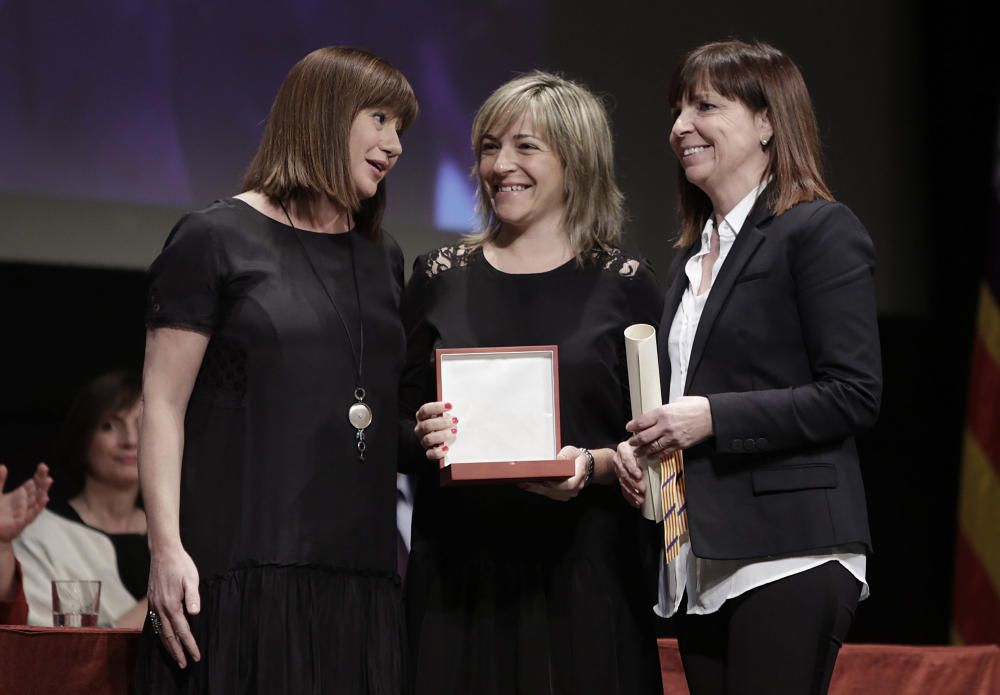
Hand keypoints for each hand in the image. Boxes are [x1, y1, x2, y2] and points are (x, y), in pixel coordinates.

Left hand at [0, 463, 51, 542]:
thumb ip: (0, 481)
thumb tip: (3, 466)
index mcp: (20, 496)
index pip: (33, 484)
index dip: (38, 475)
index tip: (42, 466)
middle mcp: (25, 503)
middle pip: (37, 489)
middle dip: (42, 479)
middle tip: (45, 468)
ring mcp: (25, 512)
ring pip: (37, 500)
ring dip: (43, 490)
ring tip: (48, 480)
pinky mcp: (21, 522)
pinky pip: (32, 513)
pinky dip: (39, 506)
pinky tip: (45, 499)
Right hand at [147, 544, 200, 667]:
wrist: (163, 552)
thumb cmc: (181, 564)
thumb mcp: (191, 578)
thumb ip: (193, 596)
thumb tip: (195, 613)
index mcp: (172, 605)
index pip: (182, 631)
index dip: (189, 645)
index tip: (195, 657)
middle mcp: (160, 608)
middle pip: (169, 636)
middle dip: (176, 651)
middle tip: (183, 664)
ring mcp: (154, 605)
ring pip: (161, 631)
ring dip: (168, 645)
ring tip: (175, 656)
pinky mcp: (152, 601)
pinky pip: (156, 623)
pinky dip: (161, 634)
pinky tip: (164, 637)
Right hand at [414, 401, 457, 459]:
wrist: (441, 440)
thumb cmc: (443, 425)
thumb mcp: (443, 416)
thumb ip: (446, 413)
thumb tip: (456, 409)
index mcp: (422, 417)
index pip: (425, 410)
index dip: (437, 407)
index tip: (450, 406)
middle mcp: (420, 429)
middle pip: (427, 425)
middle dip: (442, 422)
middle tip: (455, 420)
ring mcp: (423, 441)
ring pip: (428, 439)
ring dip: (442, 435)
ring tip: (454, 432)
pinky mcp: (429, 452)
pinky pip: (430, 454)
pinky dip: (439, 452)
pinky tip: (446, 448)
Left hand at [519, 446, 587, 501]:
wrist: (581, 464)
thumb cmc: (576, 457)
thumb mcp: (572, 452)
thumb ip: (565, 455)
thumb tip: (556, 459)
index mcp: (580, 476)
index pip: (569, 485)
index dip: (556, 485)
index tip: (545, 482)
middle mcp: (575, 488)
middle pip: (557, 491)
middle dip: (541, 488)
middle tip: (527, 483)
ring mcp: (568, 493)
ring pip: (552, 494)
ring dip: (538, 490)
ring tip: (524, 484)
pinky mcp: (561, 495)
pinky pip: (550, 494)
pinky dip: (539, 490)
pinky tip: (529, 486)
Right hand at [613, 441, 644, 508]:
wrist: (627, 451)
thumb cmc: (639, 447)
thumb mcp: (643, 444)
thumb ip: (648, 448)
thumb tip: (659, 453)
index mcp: (623, 449)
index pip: (626, 459)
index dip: (632, 468)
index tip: (639, 475)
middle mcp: (618, 460)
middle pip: (624, 473)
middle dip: (633, 483)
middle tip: (642, 489)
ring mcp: (618, 470)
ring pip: (623, 483)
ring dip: (632, 493)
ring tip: (640, 499)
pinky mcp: (620, 479)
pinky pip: (623, 489)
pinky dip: (630, 497)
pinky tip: (636, 503)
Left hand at [626, 396, 712, 458]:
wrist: (712, 416)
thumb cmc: (696, 406)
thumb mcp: (677, 401)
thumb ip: (664, 409)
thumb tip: (656, 414)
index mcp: (663, 412)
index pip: (642, 421)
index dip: (632, 426)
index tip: (628, 427)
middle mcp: (665, 426)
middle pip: (644, 437)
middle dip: (635, 441)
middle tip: (630, 443)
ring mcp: (672, 437)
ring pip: (652, 447)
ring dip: (643, 451)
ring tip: (637, 452)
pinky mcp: (680, 445)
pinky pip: (664, 452)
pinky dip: (656, 455)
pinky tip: (651, 456)